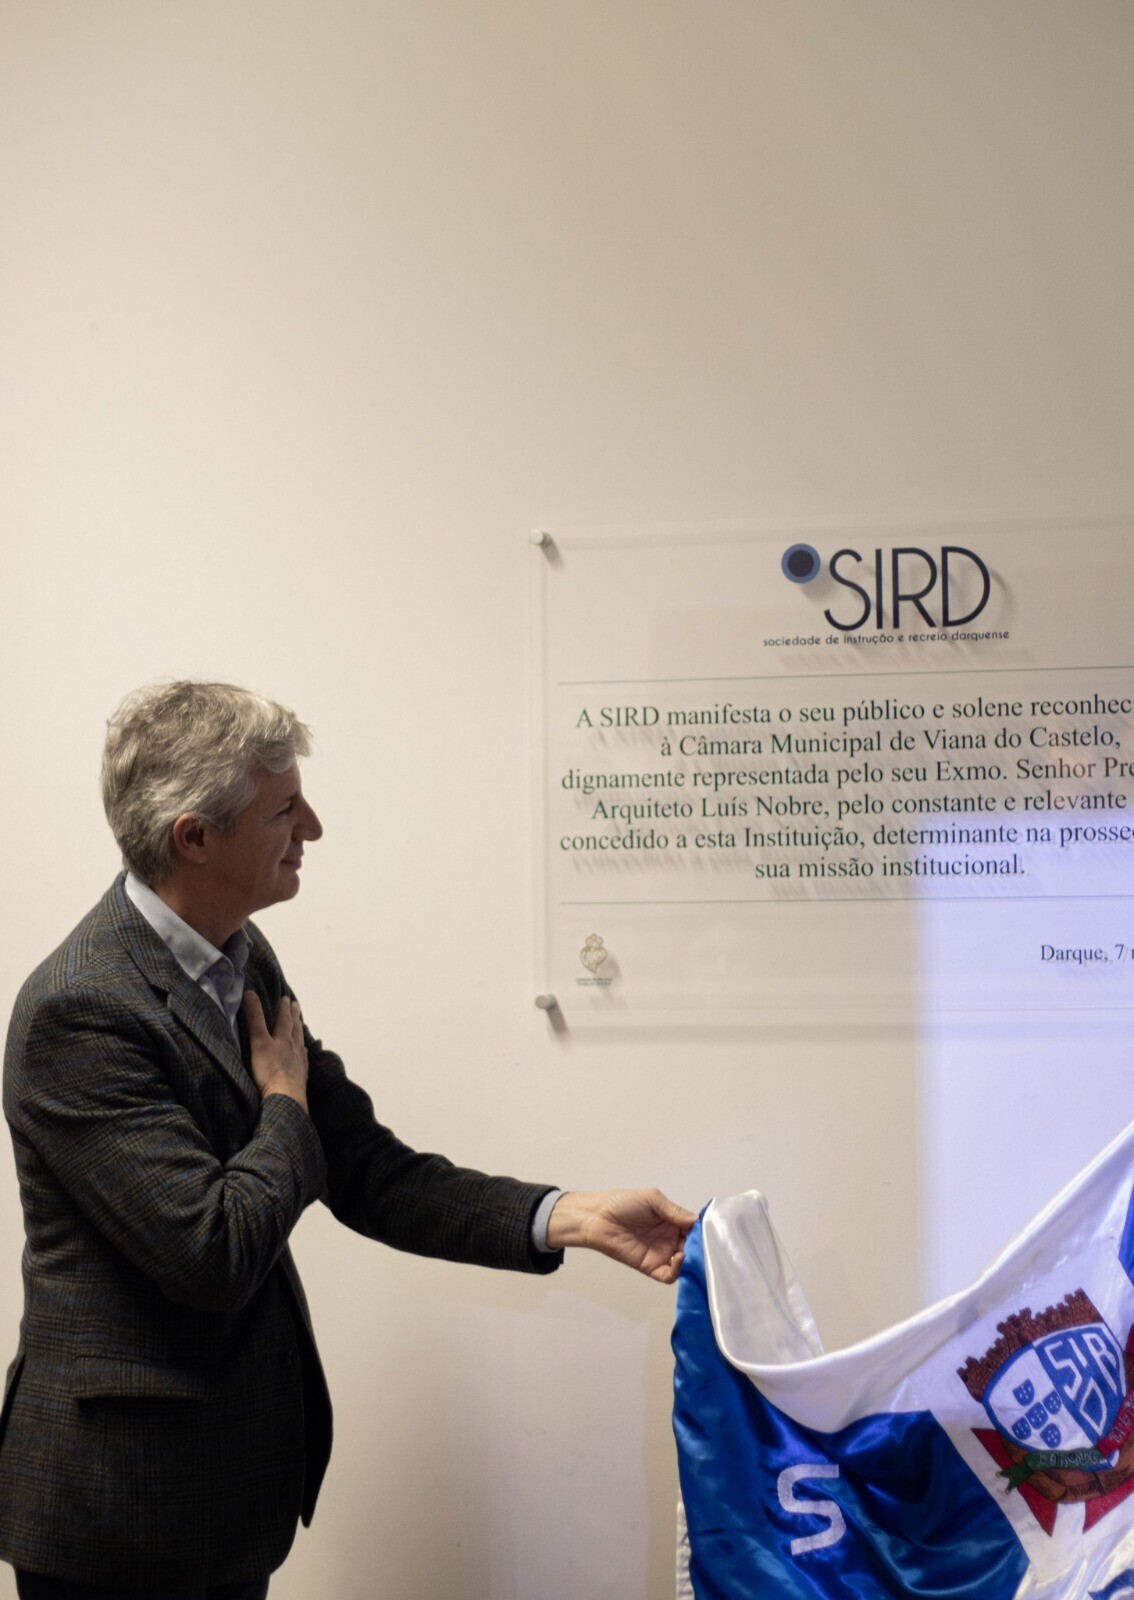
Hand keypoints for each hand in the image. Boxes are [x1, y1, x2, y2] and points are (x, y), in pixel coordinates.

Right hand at [243, 992, 308, 1113]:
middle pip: (295, 1028)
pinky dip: (302, 1053)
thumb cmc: (269, 1070)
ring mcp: (299, 1062)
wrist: (285, 1097)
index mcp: (283, 1038)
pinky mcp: (300, 1076)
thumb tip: (250, 993)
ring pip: (300, 1043)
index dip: (284, 1007)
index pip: (284, 1019)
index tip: (286, 998)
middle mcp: (294, 1048)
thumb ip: (254, 1019)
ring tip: (300, 1026)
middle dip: (294, 1015)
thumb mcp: (258, 1042)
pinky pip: (303, 1060)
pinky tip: (303, 1054)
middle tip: (296, 1005)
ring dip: (299, 1032)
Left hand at [545, 1188, 696, 1283]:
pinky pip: (670, 1275)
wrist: (596, 1218)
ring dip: (692, 1259)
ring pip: (685, 1263)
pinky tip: (679, 1257)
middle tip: (708, 1245)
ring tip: (692, 1250)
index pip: (695, 1229)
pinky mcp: (651, 1267)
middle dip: (702, 1247)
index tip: (713, 1230)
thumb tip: (698, 1221)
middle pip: (693, 1247)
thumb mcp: (652, 1199)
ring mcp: (661, 1254)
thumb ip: (675, 1211)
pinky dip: (679, 1270)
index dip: (704, 1231)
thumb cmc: (621, 1203)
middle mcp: (669, 1238)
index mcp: (671, 1220)